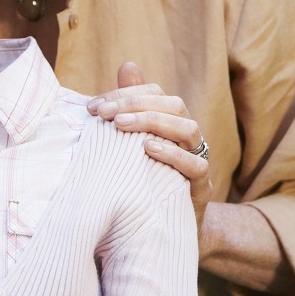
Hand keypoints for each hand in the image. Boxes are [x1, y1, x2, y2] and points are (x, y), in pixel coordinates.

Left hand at [88, 63, 213, 230]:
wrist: (164, 231)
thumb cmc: (146, 180)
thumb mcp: (134, 146)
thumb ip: (132, 108)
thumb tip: (128, 64)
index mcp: (171, 122)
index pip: (156, 94)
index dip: (126, 94)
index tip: (94, 107)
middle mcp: (187, 136)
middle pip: (173, 105)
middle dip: (137, 105)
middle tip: (104, 113)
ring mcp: (197, 159)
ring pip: (189, 129)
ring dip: (155, 122)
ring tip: (122, 126)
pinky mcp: (201, 188)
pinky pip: (196, 166)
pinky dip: (173, 155)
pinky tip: (147, 150)